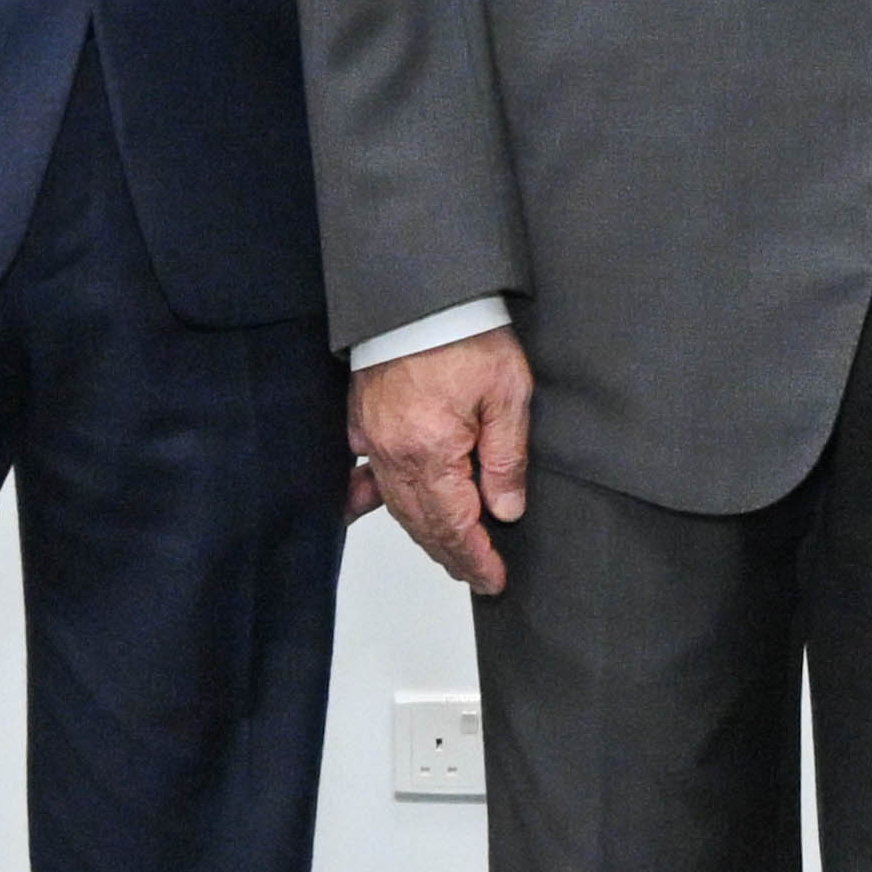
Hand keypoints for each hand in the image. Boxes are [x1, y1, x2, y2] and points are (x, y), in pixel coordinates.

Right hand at [355, 328, 537, 591]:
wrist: (421, 293)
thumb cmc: (465, 334)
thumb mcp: (508, 395)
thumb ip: (507, 459)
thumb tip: (507, 510)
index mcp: (432, 450)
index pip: (456, 524)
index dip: (476, 558)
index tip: (493, 579)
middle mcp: (394, 451)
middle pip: (423, 523)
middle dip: (451, 554)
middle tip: (476, 575)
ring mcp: (372, 436)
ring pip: (396, 504)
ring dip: (423, 532)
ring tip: (447, 551)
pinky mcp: (363, 418)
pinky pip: (367, 472)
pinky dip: (374, 497)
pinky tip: (373, 508)